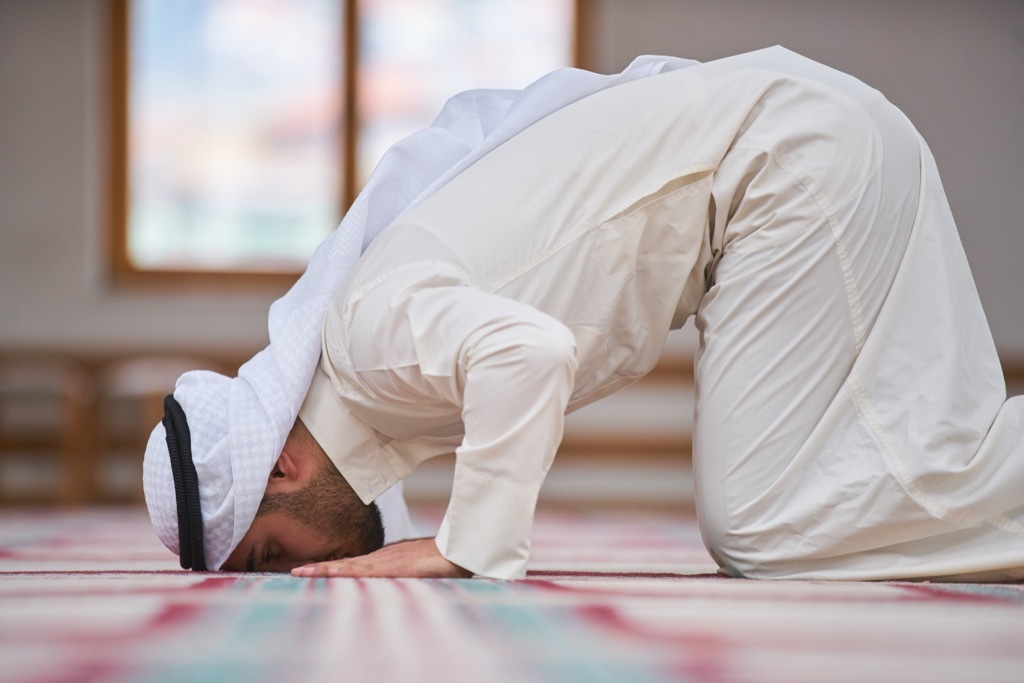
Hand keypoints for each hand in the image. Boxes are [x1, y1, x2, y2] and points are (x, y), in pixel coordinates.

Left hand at [291, 537, 471, 578]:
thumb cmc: (444, 557)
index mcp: (387, 559)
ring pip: (350, 565)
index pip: (354, 564)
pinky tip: (333, 572)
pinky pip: (366, 569)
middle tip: (295, 570)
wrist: (460, 546)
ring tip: (302, 571)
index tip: (312, 570)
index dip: (333, 567)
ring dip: (325, 569)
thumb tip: (401, 572)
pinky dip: (347, 570)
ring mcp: (388, 560)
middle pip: (346, 563)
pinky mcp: (395, 564)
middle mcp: (384, 557)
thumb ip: (407, 570)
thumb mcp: (420, 566)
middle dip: (320, 567)